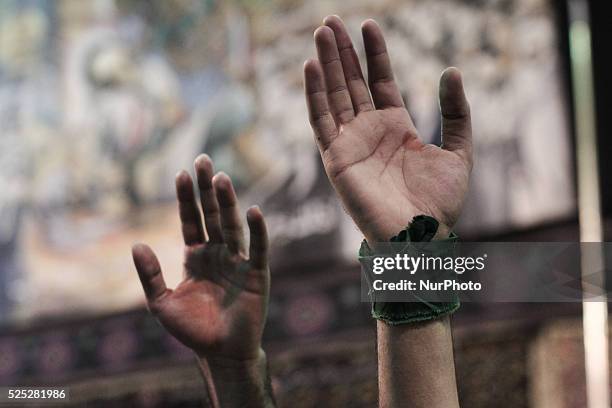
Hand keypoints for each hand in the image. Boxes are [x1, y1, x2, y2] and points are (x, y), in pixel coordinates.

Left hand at [132, 154, 268, 363]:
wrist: (221, 354)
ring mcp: (238, 262)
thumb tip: (137, 244)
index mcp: (196, 256)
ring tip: (220, 178)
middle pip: (211, 214)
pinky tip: (253, 210)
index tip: (180, 173)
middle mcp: (217, 253)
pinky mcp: (257, 274)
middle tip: (202, 159)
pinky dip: (258, 230)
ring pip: (232, 226)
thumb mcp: (161, 303)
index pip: (190, 220)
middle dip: (206, 189)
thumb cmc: (192, 330)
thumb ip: (150, 275)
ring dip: (227, 202)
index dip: (186, 198)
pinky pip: (258, 248)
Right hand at [304, 16, 471, 241]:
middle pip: (351, 82)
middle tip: (330, 20)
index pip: (380, 80)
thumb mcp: (459, 151)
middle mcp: (369, 131)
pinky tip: (310, 66)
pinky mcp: (336, 159)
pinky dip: (314, 94)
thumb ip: (457, 113)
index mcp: (396, 126)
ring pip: (333, 95)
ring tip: (321, 31)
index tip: (368, 25)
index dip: (374, 53)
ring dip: (326, 64)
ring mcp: (350, 143)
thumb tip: (452, 71)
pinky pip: (321, 121)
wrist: (420, 237)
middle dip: (342, 51)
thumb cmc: (440, 203)